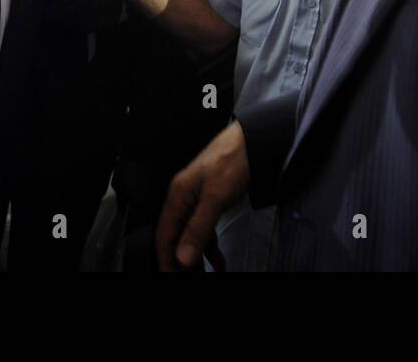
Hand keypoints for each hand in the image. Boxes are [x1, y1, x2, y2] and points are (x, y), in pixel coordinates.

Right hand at [156, 120, 250, 270]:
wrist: (254, 142)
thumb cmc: (232, 160)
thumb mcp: (215, 198)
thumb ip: (198, 228)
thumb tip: (183, 256)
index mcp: (178, 195)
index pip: (164, 235)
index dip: (166, 258)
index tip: (170, 275)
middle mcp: (184, 197)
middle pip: (176, 236)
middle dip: (181, 259)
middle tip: (189, 276)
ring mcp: (197, 199)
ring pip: (190, 234)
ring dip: (196, 255)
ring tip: (202, 272)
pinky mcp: (210, 199)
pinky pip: (203, 227)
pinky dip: (208, 244)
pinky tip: (215, 257)